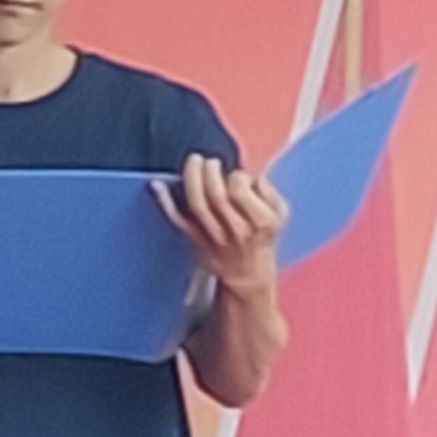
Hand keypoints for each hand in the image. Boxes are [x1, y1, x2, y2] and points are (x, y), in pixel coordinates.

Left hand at [168, 155, 286, 299]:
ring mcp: (214, 236)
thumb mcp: (280, 216)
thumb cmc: (263, 240)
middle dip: (210, 172)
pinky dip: (165, 203)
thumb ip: (269, 192)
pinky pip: (178, 220)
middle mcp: (236, 229)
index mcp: (260, 222)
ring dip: (192, 178)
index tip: (237, 175)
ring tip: (194, 161)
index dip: (236, 176)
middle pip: (216, 195)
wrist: (248, 275)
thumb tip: (253, 174)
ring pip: (198, 204)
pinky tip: (157, 185)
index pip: (241, 191)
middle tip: (210, 162)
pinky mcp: (195, 240)